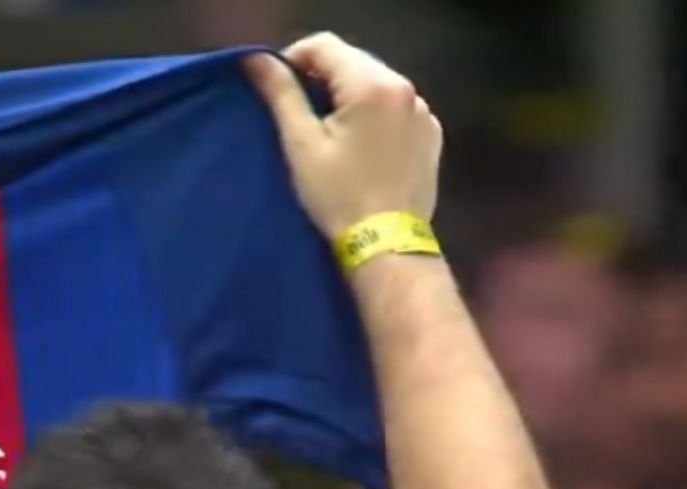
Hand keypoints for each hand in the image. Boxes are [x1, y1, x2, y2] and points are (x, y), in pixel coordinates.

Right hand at [243, 34, 442, 238]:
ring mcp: (423, 110)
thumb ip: (280, 95)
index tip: (277, 92)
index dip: (292, 61)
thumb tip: (255, 60)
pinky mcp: (431, 132)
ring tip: (330, 135)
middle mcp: (405, 87)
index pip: (324, 46)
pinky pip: (396, 107)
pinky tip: (361, 148)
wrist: (386, 245)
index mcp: (372, 84)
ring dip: (349, 97)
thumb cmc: (337, 197)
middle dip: (322, 79)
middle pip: (352, 62)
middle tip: (299, 116)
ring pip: (375, 84)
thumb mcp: (301, 145)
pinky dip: (374, 116)